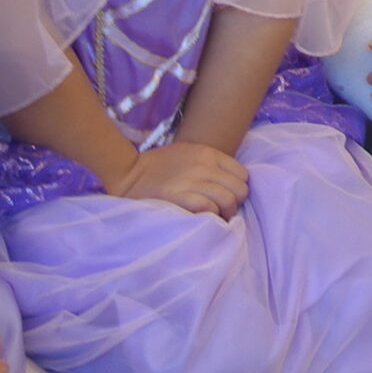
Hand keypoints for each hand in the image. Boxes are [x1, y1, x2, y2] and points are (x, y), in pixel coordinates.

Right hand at [107, 139, 247, 216]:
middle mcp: (204, 166)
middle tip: (224, 212)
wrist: (128, 173)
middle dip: (235, 204)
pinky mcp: (179, 196)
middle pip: (239, 190)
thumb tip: (229, 183)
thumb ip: (211, 164)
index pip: (243, 175)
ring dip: (225, 214)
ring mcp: (192, 180)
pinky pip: (209, 207)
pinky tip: (203, 218)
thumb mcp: (189, 154)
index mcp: (209, 154)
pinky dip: (211, 215)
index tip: (228, 197)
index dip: (238, 189)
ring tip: (216, 218)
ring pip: (228, 200)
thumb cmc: (159, 167)